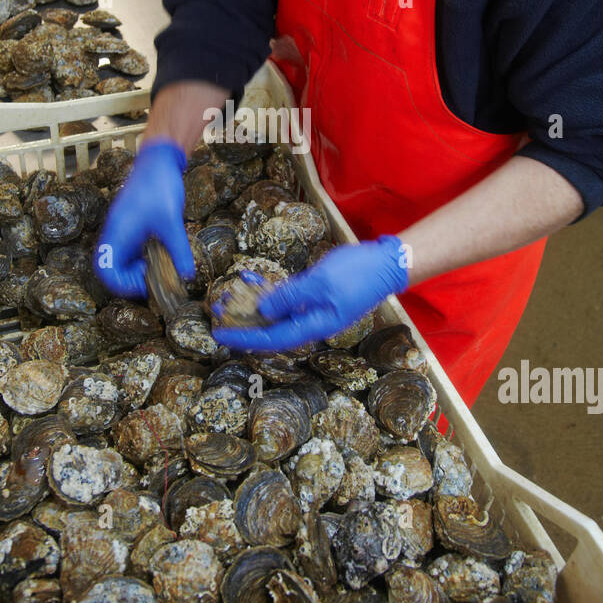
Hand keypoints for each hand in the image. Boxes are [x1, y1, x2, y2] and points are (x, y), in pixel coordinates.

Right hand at [93, 139, 194, 297]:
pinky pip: (130, 250)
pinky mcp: (131, 225)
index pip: (105, 270)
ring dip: (135, 270)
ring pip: (120, 260)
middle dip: (129, 280)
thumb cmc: (159, 185)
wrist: (158, 159)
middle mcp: (115, 233)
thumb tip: (187, 275)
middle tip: (151, 278)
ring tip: (156, 267)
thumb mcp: (172, 221)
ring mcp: (122, 229)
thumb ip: (179, 250)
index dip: (122, 284)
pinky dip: (141, 258)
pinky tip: (160, 254)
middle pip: (110, 269)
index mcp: (117, 233)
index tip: (145, 282)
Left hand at [211, 235, 408, 351]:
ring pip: (276, 312)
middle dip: (243, 321)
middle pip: (271, 328)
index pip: (272, 339)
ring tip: (228, 296)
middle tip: (216, 313)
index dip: (244, 338)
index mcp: (314, 326)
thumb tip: (264, 311)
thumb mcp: (319, 283)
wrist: (387, 263)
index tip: (219, 335)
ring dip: (252, 304)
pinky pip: (286, 296)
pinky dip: (269, 289)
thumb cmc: (357, 273)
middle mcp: (311, 321)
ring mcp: (314, 308)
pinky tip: (251, 279)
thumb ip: (290, 297)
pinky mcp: (315, 294)